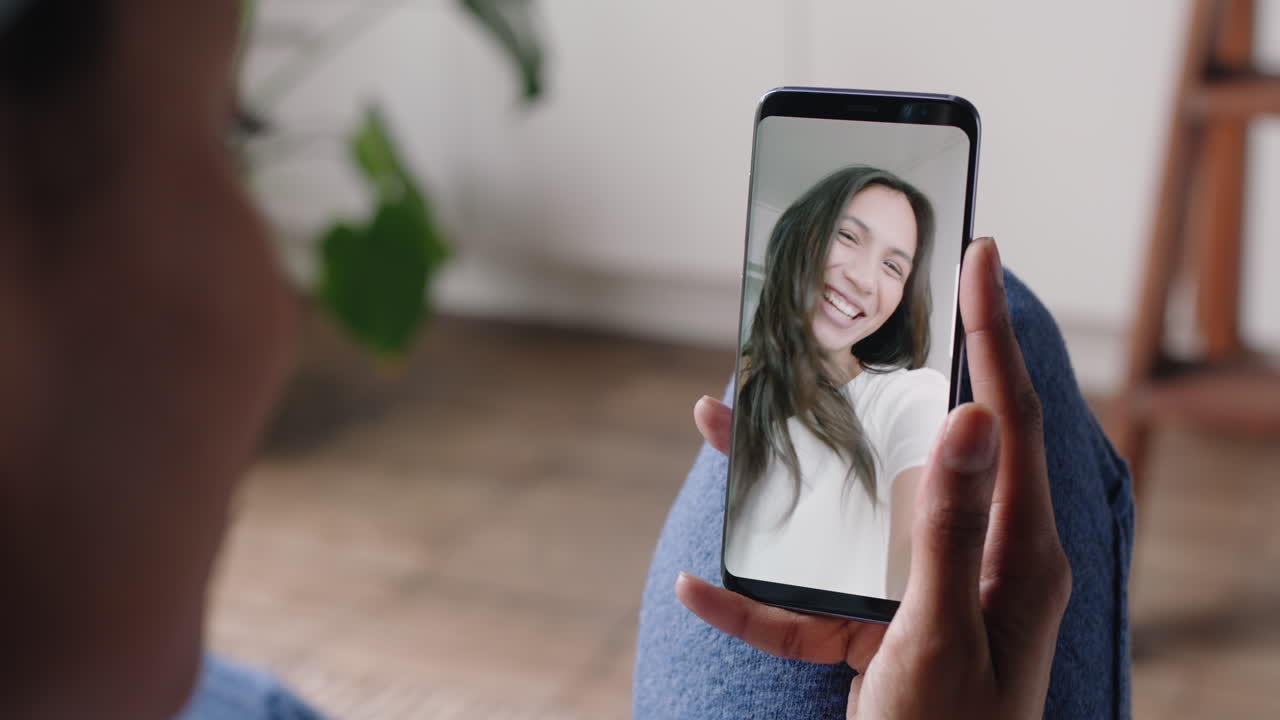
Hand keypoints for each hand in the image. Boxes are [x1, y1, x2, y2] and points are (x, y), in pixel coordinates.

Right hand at [678, 237, 1070, 717]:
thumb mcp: (942, 637)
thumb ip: (949, 529)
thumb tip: (974, 414)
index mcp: (1013, 552)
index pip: (1009, 415)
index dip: (994, 329)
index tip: (981, 252)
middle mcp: (969, 559)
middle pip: (908, 452)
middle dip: (856, 392)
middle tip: (822, 328)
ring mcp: (916, 597)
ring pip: (842, 517)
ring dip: (779, 483)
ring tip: (723, 429)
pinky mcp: (871, 636)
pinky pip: (803, 605)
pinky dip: (751, 600)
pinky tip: (701, 586)